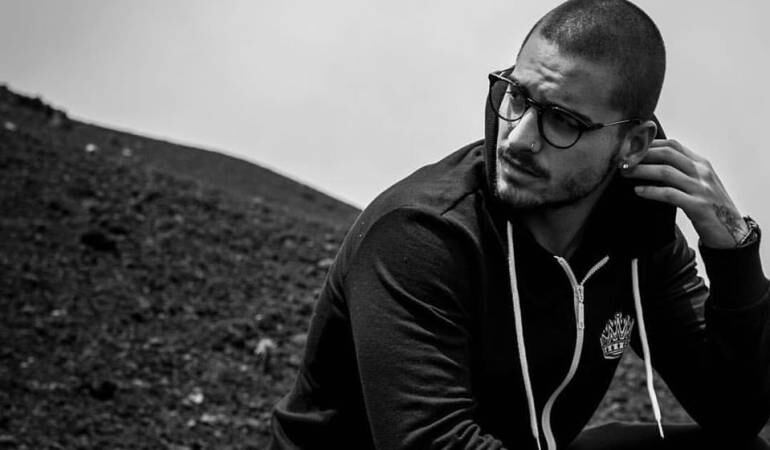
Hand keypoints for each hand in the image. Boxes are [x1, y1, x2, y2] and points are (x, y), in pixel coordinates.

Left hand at [621, 139, 748, 248]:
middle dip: (642, 155)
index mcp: (701, 164)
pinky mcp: (699, 206)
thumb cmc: (710, 208)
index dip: (649, 144)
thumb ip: (681, 173)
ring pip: (666, 172)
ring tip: (625, 173)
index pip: (673, 145)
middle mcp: (702, 172)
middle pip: (668, 154)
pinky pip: (670, 194)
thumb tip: (649, 166)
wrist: (732, 232)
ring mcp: (701, 188)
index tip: (630, 149)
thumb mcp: (698, 184)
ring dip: (642, 171)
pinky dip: (651, 191)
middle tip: (623, 160)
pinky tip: (638, 191)